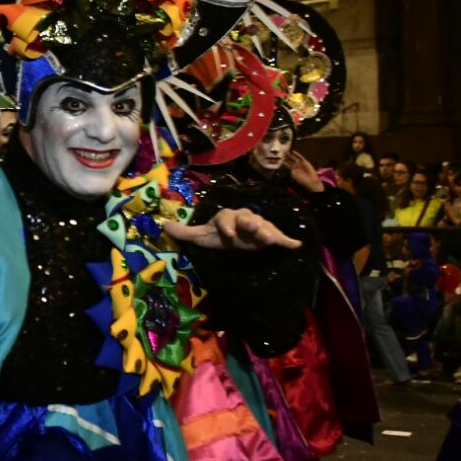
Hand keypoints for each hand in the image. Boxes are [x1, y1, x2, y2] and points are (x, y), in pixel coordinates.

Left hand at [163, 207, 302, 250]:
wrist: (235, 236)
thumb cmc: (218, 234)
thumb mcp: (201, 235)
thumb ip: (185, 233)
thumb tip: (164, 227)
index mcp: (227, 216)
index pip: (226, 219)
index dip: (227, 226)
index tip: (229, 235)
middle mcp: (244, 217)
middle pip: (249, 218)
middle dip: (252, 224)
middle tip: (255, 229)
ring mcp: (258, 226)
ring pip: (264, 226)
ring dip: (268, 232)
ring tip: (273, 239)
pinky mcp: (268, 236)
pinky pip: (279, 236)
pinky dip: (287, 240)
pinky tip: (296, 245)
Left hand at [285, 151, 323, 192]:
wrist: (310, 181)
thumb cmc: (301, 180)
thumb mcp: (294, 175)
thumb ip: (290, 169)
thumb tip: (287, 164)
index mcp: (293, 170)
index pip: (287, 165)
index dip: (284, 161)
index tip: (280, 158)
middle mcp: (296, 166)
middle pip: (290, 160)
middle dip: (286, 157)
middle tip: (282, 153)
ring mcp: (300, 164)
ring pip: (294, 158)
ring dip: (290, 155)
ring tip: (286, 151)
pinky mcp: (305, 162)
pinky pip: (300, 157)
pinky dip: (297, 154)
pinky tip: (293, 151)